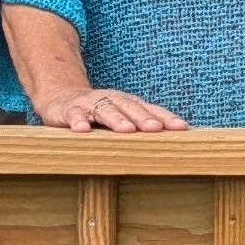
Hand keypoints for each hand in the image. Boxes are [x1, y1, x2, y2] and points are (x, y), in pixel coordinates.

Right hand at [37, 85, 187, 133]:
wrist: (62, 98)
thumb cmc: (100, 112)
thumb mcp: (121, 117)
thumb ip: (140, 128)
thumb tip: (172, 146)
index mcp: (128, 103)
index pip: (151, 109)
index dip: (166, 118)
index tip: (181, 128)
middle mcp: (112, 100)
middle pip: (130, 108)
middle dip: (144, 118)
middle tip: (156, 128)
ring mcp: (91, 104)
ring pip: (105, 110)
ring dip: (116, 119)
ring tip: (126, 130)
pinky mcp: (69, 110)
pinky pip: (74, 115)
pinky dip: (78, 121)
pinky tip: (82, 130)